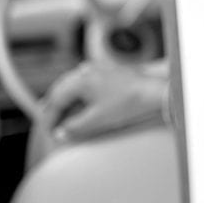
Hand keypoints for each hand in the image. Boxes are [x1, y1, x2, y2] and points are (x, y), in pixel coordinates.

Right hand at [38, 59, 169, 142]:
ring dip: (66, 100)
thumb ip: (76, 127)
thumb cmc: (129, 102)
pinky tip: (81, 102)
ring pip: (72, 85)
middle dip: (54, 107)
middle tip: (50, 124)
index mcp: (80, 80)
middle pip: (61, 89)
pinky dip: (79, 94)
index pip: (56, 99)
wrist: (154, 92)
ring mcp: (97, 69)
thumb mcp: (98, 119)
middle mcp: (86, 71)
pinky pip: (85, 82)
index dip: (50, 118)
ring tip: (62, 115)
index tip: (48, 131)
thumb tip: (60, 133)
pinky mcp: (107, 71)